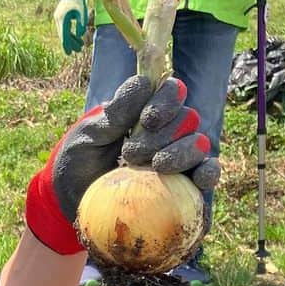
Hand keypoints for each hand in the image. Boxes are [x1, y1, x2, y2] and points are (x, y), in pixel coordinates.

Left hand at [25, 76, 213, 253]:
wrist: (75, 203)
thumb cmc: (79, 163)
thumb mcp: (88, 135)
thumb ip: (115, 112)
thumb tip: (143, 82)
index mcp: (147, 111)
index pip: (172, 92)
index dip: (166, 101)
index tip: (146, 120)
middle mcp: (167, 131)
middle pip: (187, 119)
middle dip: (162, 135)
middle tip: (130, 154)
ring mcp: (179, 158)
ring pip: (198, 144)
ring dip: (180, 153)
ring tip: (154, 166)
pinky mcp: (185, 186)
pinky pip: (208, 174)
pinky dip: (209, 173)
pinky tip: (200, 178)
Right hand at [53, 0, 87, 54]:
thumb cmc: (78, 0)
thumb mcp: (82, 12)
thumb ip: (81, 24)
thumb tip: (80, 35)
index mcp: (63, 20)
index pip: (64, 36)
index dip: (67, 45)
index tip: (69, 53)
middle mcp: (58, 20)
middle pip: (63, 36)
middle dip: (71, 44)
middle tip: (79, 50)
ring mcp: (58, 19)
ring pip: (64, 33)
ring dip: (71, 39)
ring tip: (80, 45)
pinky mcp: (60, 17)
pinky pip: (64, 28)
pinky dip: (70, 33)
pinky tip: (76, 36)